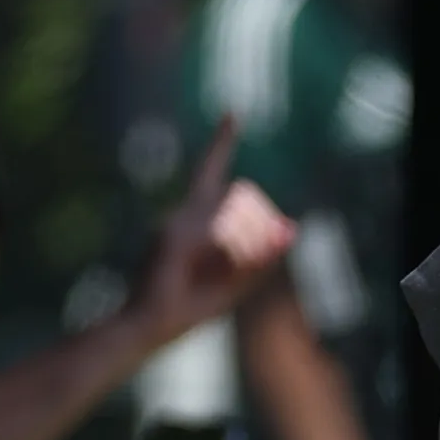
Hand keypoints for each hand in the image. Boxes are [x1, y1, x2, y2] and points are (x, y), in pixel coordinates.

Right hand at [128, 119, 295, 351]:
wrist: (147, 326)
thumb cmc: (188, 308)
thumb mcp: (235, 284)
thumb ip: (261, 258)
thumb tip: (292, 230)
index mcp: (195, 220)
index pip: (211, 173)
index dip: (222, 143)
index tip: (232, 113)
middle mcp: (183, 214)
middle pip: (240, 206)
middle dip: (254, 238)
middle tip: (236, 265)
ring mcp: (176, 222)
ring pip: (234, 226)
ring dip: (237, 256)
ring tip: (207, 280)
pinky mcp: (173, 236)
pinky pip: (221, 240)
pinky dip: (225, 261)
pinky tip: (197, 275)